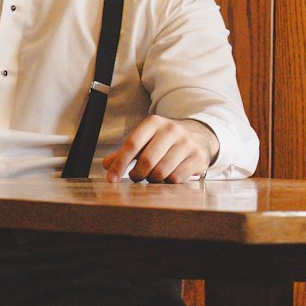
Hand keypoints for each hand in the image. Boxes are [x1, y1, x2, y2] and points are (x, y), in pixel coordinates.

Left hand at [103, 116, 217, 182]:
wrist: (199, 136)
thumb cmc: (164, 141)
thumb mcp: (145, 140)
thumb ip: (125, 153)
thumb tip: (106, 165)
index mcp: (154, 123)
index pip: (132, 144)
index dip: (120, 163)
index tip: (111, 179)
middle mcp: (171, 129)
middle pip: (146, 161)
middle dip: (137, 174)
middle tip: (135, 177)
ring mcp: (186, 143)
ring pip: (161, 172)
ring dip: (152, 179)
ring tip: (152, 176)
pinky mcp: (197, 157)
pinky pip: (176, 178)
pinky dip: (167, 182)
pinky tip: (168, 176)